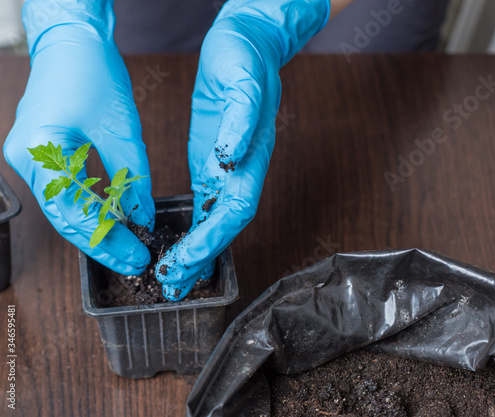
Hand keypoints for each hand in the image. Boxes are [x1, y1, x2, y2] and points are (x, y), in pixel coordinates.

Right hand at [4, 0, 154, 275]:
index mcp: (40, 154)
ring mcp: (34, 158)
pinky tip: (115, 220)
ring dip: (99, 227)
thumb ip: (132, 177)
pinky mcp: (47, 153)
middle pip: (66, 217)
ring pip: (67, 208)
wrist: (73, 41)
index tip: (136, 258)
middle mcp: (28, 161)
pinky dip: (92, 207)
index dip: (107, 242)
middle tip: (135, 262)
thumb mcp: (121, 129)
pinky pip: (69, 191)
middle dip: (103, 242)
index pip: (74, 215)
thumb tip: (143, 218)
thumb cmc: (92, 73)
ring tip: (129, 248)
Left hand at [156, 0, 329, 299]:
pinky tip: (176, 245)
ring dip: (195, 253)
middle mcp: (240, 173)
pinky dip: (190, 230)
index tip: (185, 260)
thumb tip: (231, 157)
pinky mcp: (209, 164)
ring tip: (172, 279)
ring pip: (212, 223)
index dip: (212, 239)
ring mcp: (225, 171)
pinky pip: (202, 206)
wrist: (247, 47)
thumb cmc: (247, 62)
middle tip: (172, 286)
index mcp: (250, 161)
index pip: (234, 211)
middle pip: (224, 227)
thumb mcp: (244, 83)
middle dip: (200, 258)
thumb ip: (241, 121)